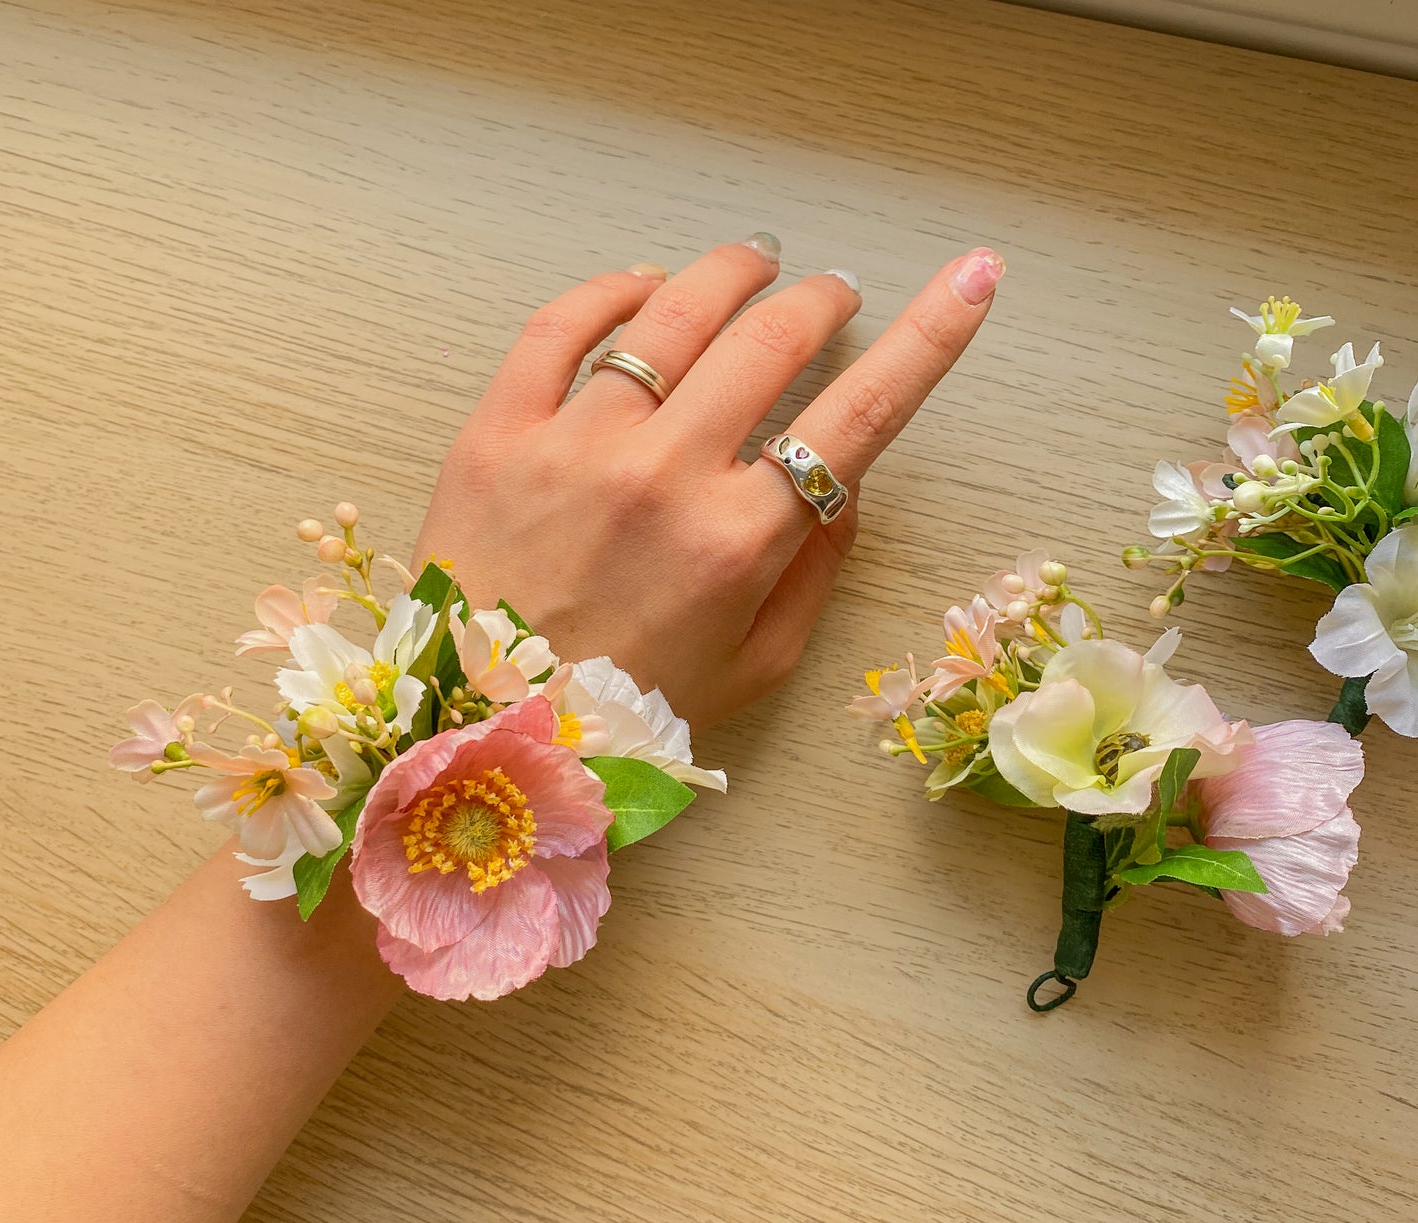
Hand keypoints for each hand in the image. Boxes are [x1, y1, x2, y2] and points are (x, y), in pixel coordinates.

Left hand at [415, 235, 1002, 727]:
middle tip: (832, 292)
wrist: (480, 728)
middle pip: (769, 340)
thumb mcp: (753, 667)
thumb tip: (844, 485)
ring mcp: (575, 445)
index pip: (859, 415)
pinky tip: (646, 285)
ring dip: (731, 273)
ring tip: (755, 262)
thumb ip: (812, 572)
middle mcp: (664, 477)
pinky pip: (561, 325)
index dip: (930, 336)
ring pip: (673, 313)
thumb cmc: (626, 710)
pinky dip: (614, 289)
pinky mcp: (498, 431)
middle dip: (820, 300)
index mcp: (738, 542)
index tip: (973, 277)